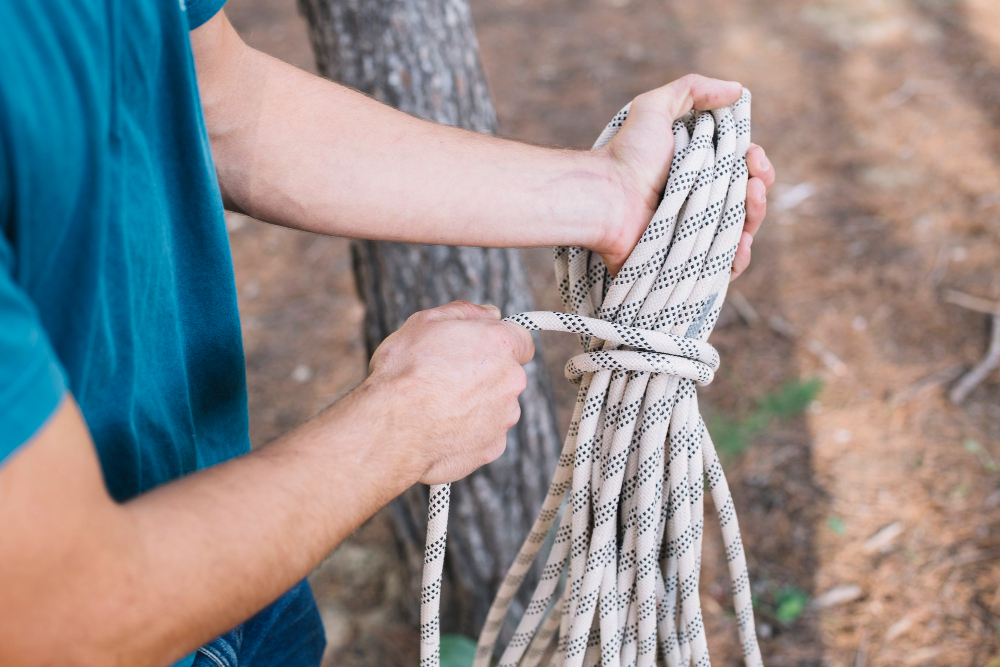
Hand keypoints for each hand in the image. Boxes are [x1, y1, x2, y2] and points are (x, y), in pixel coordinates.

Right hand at [364, 300, 533, 484]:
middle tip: (446, 378)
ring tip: (437, 407)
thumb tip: (490, 312)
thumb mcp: (425, 323)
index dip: (500, 343)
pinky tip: (439, 429)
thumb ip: (464, 312)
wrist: (392, 429)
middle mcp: (511, 381)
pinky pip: (485, 436)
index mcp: (500, 345)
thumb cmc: (404, 372)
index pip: (521, 340)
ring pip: (496, 407)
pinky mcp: (492, 448)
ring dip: (476, 405)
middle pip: (507, 375)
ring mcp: (504, 418)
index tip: (482, 349)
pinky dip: (468, 433)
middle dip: (484, 376)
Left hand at [593, 74, 775, 277]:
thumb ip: (693, 89)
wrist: (607, 197)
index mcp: (696, 173)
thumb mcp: (654, 107)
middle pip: (748, 201)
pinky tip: (743, 241)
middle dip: (761, 184)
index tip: (752, 152)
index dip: (755, 162)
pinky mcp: (688, 264)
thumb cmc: (627, 155)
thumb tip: (738, 90)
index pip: (740, 171)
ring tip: (751, 195)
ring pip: (743, 231)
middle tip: (754, 174)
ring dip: (756, 212)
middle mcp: (698, 205)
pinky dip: (740, 256)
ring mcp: (695, 236)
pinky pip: (725, 268)